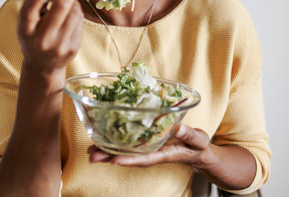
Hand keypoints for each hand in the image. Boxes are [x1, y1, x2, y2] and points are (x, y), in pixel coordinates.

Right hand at [17, 0, 83, 75]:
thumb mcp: (28, 20)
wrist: (42, 66)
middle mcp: (41, 39)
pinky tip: (69, 20)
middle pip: (61, 7)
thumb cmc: (34, 37)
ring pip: (75, 13)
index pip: (30, 8)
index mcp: (26, 30)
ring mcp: (59, 45)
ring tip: (66, 6)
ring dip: (73, 4)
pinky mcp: (73, 48)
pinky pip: (80, 23)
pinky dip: (76, 15)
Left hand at [87, 124, 212, 167]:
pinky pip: (129, 145)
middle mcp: (152, 153)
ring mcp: (148, 149)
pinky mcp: (146, 143)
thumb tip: (178, 128)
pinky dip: (115, 144)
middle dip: (110, 157)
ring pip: (125, 152)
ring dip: (108, 152)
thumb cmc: (198, 146)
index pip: (145, 159)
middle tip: (91, 156)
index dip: (130, 160)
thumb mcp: (198, 140)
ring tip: (90, 150)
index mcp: (165, 154)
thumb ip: (189, 135)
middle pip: (129, 157)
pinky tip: (102, 141)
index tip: (114, 161)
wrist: (197, 152)